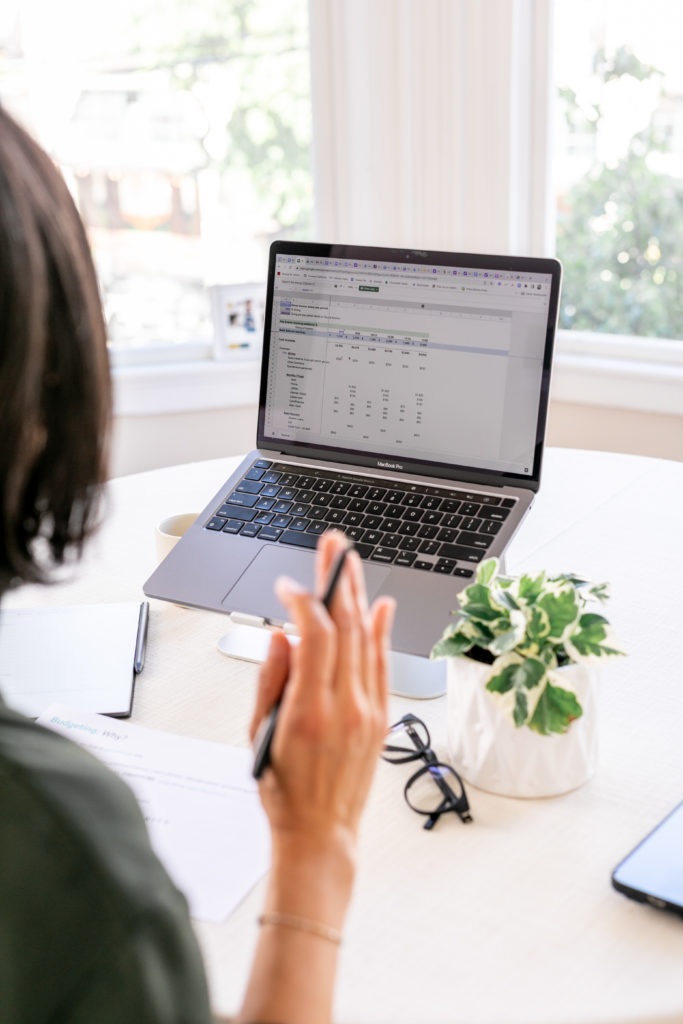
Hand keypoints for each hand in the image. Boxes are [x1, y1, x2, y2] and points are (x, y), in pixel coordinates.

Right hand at [249, 531, 394, 858]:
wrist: (320, 834)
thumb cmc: (283, 790)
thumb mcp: (258, 735)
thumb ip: (270, 679)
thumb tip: (281, 636)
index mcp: (309, 711)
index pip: (315, 636)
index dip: (303, 602)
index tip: (289, 586)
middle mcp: (345, 707)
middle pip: (346, 627)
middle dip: (338, 580)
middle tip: (333, 545)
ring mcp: (368, 712)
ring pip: (367, 641)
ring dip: (358, 597)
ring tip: (349, 563)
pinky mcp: (381, 718)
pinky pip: (383, 665)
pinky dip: (382, 632)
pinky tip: (380, 605)